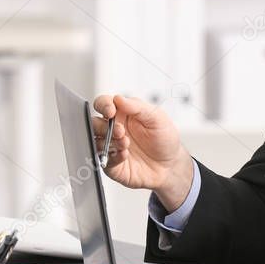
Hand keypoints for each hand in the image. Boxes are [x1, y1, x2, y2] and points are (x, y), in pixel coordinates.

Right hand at [91, 94, 192, 210]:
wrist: (170, 165)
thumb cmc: (164, 138)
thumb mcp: (157, 118)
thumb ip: (137, 107)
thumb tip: (118, 98)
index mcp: (122, 113)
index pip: (103, 104)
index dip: (103, 105)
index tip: (110, 111)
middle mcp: (113, 129)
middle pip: (94, 123)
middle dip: (104, 126)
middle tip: (120, 131)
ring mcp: (111, 146)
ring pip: (95, 141)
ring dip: (108, 142)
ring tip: (125, 143)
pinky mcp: (112, 164)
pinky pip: (104, 160)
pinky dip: (113, 157)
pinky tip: (125, 155)